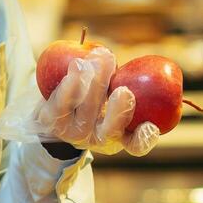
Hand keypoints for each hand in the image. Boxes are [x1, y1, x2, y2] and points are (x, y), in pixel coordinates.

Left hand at [33, 50, 160, 155]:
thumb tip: (148, 65)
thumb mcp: (112, 95)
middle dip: (119, 110)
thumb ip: (125, 83)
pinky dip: (71, 83)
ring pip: (87, 110)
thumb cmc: (93, 98)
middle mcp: (97, 138)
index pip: (137, 144)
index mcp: (120, 135)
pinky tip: (78, 65)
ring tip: (100, 58)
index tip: (150, 126)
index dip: (145, 138)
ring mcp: (73, 132)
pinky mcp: (52, 121)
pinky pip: (62, 102)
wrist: (52, 110)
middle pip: (111, 129)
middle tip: (124, 91)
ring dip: (96, 82)